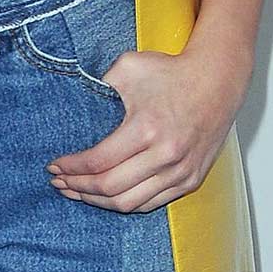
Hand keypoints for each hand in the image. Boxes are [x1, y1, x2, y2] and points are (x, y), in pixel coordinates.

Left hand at [45, 35, 252, 211]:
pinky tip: (107, 196)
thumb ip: (97, 85)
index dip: (71, 168)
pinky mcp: (191, 179)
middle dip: (78, 187)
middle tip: (60, 182)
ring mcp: (181, 171)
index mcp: (147, 128)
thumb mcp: (129, 67)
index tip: (54, 166)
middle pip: (109, 188)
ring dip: (98, 201)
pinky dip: (125, 203)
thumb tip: (69, 105)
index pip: (98, 162)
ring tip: (79, 192)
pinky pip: (151, 204)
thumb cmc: (172, 71)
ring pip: (129, 203)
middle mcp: (166, 154)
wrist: (218, 79)